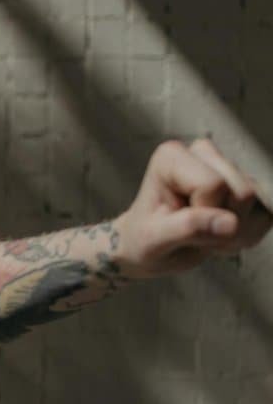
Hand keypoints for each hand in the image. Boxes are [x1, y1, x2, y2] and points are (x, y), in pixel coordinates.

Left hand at [114, 138, 272, 277]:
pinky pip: (268, 215)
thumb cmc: (143, 240)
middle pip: (242, 192)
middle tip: (193, 237)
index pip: (214, 184)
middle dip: (223, 226)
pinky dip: (247, 235)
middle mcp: (202, 154)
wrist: (149, 249)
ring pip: (258, 203)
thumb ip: (187, 228)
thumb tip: (231, 224)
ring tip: (204, 237)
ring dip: (236, 234)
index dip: (204, 213)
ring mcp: (228, 169)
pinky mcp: (247, 187)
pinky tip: (220, 236)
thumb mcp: (153, 240)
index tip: (178, 225)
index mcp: (171, 157)